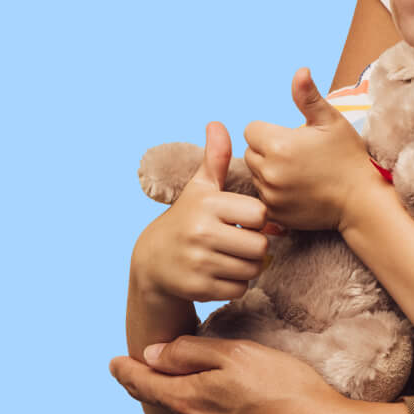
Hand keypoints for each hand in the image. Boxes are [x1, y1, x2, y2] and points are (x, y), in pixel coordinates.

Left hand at [110, 335, 374, 413]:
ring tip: (203, 384)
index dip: (127, 372)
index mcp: (189, 402)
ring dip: (194, 402)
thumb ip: (191, 353)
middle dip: (159, 385)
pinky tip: (239, 409)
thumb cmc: (285, 391)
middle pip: (170, 403)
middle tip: (150, 369)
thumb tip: (152, 354)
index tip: (115, 363)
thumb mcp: (238, 356)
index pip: (144, 385)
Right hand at [131, 122, 269, 302]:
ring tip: (234, 256)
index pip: (260, 215)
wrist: (153, 260)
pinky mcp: (197, 289)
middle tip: (243, 242)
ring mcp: (198, 262)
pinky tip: (222, 272)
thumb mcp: (200, 187)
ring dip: (249, 266)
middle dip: (257, 246)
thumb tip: (216, 124)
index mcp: (208, 204)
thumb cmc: (188, 217)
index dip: (258, 219)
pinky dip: (237, 284)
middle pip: (261, 246)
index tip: (244, 220)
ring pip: (252, 270)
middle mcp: (201, 233)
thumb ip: (215, 159)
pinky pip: (239, 289)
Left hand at [243, 69, 372, 229]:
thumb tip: (300, 70)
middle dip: (268, 150)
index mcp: (278, 144)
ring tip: (299, 173)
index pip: (251, 129)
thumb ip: (308, 96)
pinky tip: (297, 189)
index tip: (292, 137)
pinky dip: (274, 192)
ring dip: (270, 171)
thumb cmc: (348, 155)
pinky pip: (262, 197)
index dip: (270, 130)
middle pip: (251, 152)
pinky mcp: (274, 213)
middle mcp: (269, 171)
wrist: (361, 199)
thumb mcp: (332, 121)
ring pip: (256, 175)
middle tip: (297, 155)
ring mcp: (270, 195)